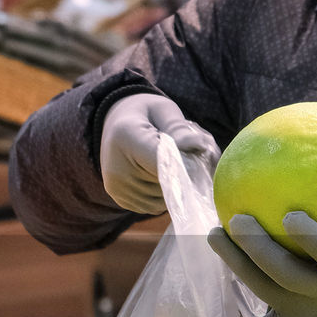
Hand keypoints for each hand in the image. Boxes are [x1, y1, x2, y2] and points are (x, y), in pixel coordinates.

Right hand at [99, 94, 217, 213]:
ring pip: (163, 200)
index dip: (186, 163)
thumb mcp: (163, 110)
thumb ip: (179, 128)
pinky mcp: (120, 200)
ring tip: (172, 164)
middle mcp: (116, 168)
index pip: (163, 161)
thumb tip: (200, 145)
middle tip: (188, 154)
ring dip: (176, 187)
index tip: (201, 155)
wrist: (115, 124)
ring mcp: (117, 188)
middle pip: (166, 183)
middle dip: (184, 172)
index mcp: (126, 136)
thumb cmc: (146, 114)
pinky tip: (161, 176)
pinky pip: (155, 206)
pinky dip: (165, 195)